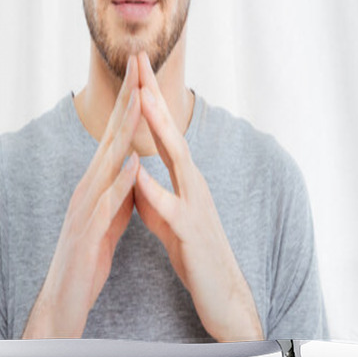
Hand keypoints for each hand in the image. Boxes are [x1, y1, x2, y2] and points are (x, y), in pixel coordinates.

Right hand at [22, 55, 141, 337]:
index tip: (143, 72)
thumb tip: (135, 168)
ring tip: (140, 100)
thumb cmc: (88, 258)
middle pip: (111, 134)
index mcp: (98, 182)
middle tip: (137, 63)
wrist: (64, 302)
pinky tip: (133, 165)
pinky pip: (106, 204)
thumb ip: (120, 191)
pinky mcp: (87, 233)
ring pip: (107, 162)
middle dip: (126, 97)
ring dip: (125, 129)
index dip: (131, 101)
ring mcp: (85, 207)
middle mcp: (88, 186)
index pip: (117, 133)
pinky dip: (120, 182)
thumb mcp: (110, 217)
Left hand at [133, 51, 263, 340]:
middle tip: (140, 61)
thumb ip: (151, 195)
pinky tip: (138, 171)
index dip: (149, 98)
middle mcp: (193, 181)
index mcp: (184, 177)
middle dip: (154, 94)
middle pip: (172, 130)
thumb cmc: (194, 253)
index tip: (135, 69)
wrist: (222, 294)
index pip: (163, 129)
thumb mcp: (167, 218)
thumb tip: (135, 177)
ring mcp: (195, 203)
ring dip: (159, 126)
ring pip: (177, 157)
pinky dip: (153, 188)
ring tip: (141, 99)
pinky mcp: (192, 230)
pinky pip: (170, 206)